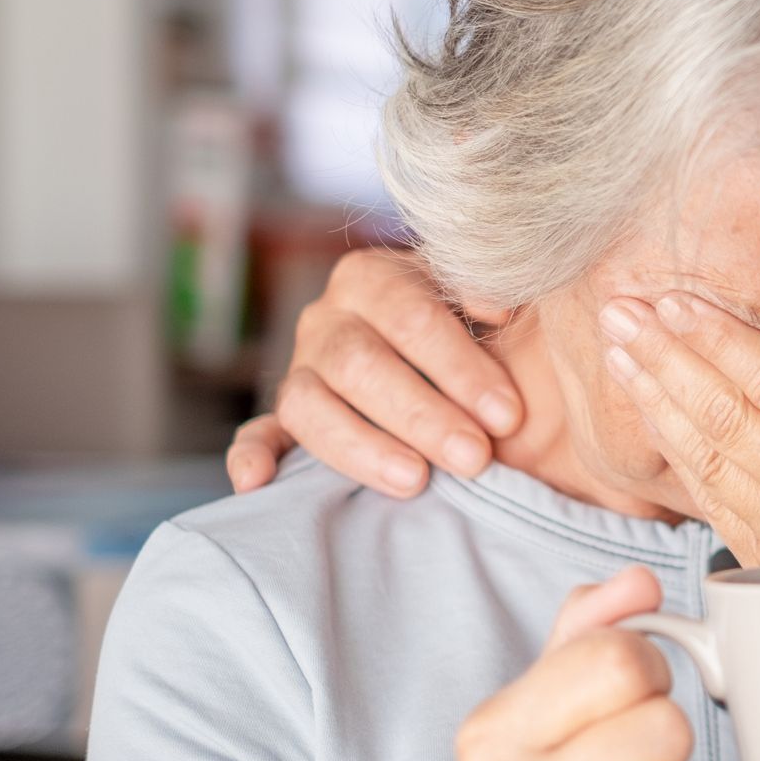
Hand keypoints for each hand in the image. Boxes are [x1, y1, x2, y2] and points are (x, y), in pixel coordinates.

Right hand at [225, 248, 523, 498]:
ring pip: (310, 406)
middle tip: (474, 456)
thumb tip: (497, 310)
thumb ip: (486, 296)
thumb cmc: (475, 325)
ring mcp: (299, 370)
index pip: (410, 316)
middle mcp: (326, 319)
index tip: (508, 415)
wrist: (438, 346)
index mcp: (372, 278)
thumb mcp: (484, 299)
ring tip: (416, 481)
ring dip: (362, 447)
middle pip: (359, 364)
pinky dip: (251, 457)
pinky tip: (256, 482)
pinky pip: (257, 435)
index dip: (460, 367)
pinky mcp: (283, 419)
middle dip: (422, 415)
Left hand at [599, 288, 759, 722]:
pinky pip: (707, 498)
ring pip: (705, 456)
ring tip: (619, 348)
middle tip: (623, 310)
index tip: (680, 300)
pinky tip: (649, 411)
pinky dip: (671, 450)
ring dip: (655, 398)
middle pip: (728, 416)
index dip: (723, 340)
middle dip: (668, 357)